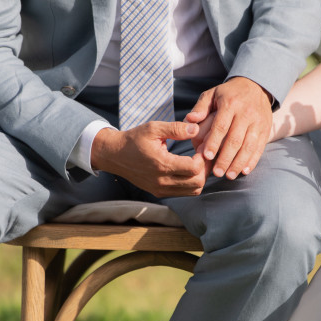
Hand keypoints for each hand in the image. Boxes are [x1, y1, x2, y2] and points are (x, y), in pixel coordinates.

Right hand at [90, 122, 208, 197]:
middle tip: (203, 155)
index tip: (200, 146)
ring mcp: (161, 189)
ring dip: (199, 177)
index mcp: (162, 164)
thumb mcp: (154, 128)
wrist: (115, 155)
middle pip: (198, 183)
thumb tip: (196, 129)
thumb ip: (176, 129)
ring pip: (193, 191)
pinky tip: (188, 169)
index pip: (194, 168)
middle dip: (204, 168)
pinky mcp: (159, 192)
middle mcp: (162, 181)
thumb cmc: (134, 139)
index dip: (203, 157)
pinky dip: (191, 183)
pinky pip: (183, 192)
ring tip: (196, 162)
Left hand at [185, 77, 272, 178]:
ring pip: (249, 146)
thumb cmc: (228, 94)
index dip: (214, 142)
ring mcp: (258, 122)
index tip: (206, 156)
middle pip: (235, 139)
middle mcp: (246, 113)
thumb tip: (190, 120)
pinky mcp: (266, 129)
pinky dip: (252, 161)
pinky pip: (260, 147)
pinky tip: (244, 171)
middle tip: (217, 173)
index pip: (221, 126)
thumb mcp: (212, 94)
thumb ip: (200, 107)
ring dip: (238, 163)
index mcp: (230, 103)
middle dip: (226, 158)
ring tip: (228, 176)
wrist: (256, 86)